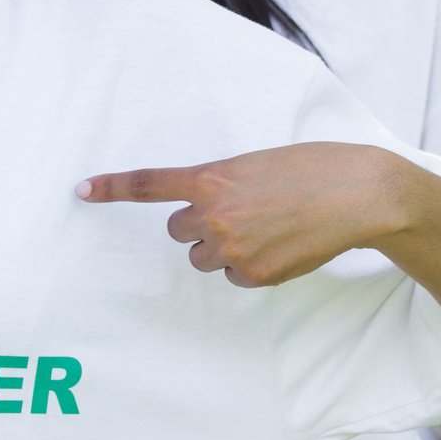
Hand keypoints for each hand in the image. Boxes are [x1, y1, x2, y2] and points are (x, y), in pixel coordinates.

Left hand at [78, 142, 412, 287]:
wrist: (359, 195)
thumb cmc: (314, 168)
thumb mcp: (257, 163)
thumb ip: (224, 183)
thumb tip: (208, 210)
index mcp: (212, 178)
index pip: (150, 184)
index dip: (112, 188)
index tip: (81, 190)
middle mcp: (214, 214)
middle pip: (179, 230)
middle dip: (200, 224)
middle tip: (239, 211)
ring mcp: (233, 248)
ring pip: (203, 257)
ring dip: (223, 247)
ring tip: (266, 228)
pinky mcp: (254, 274)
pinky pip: (234, 276)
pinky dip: (250, 265)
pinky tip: (281, 246)